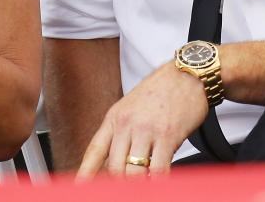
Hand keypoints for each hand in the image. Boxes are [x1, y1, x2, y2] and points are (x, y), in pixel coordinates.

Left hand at [77, 61, 208, 177]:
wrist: (185, 75)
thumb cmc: (160, 93)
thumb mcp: (131, 107)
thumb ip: (121, 132)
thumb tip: (114, 162)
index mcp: (115, 117)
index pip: (95, 150)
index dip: (86, 172)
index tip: (79, 187)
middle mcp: (127, 123)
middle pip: (115, 167)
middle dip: (120, 183)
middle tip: (127, 188)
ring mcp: (147, 130)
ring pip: (134, 172)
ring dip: (139, 184)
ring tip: (144, 185)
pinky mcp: (168, 135)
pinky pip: (159, 169)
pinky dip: (158, 181)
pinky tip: (159, 182)